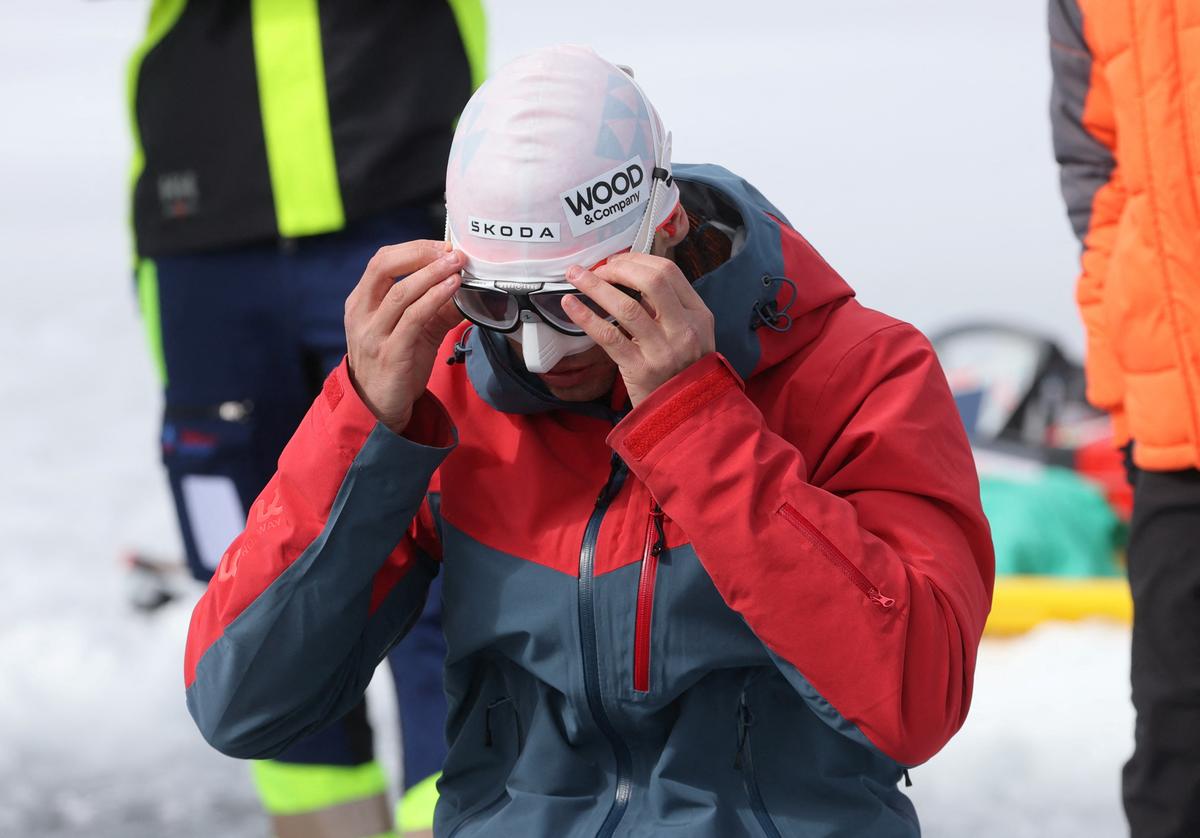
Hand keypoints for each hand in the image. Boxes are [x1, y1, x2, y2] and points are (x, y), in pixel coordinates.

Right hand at [343, 241, 463, 433]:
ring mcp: (373, 334)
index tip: (443, 245)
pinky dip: (434, 299)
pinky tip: (452, 289)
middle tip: (451, 251)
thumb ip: (438, 308)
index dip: (413, 248)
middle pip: (384, 267)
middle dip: (420, 253)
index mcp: (360, 302)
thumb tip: (470, 288)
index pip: (382, 261)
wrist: (379, 410)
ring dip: (432, 274)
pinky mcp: (390, 353)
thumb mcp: (415, 332)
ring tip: (457, 265)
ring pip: (400, 292)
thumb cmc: (395, 366)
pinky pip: (413, 318)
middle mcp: (361, 314)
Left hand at [561, 253, 715, 406]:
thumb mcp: (691, 335)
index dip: (637, 260)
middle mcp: (684, 330)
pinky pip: (608, 336)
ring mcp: (662, 350)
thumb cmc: (682, 371)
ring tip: (574, 275)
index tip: (616, 262)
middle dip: (619, 268)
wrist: (685, 416)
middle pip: (651, 281)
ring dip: (595, 286)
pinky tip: (570, 305)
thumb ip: (670, 307)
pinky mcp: (639, 369)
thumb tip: (631, 275)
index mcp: (698, 315)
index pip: (669, 272)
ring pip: (626, 306)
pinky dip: (586, 316)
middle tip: (598, 269)